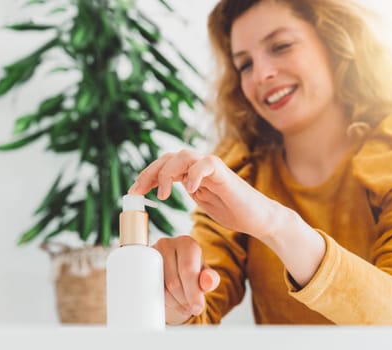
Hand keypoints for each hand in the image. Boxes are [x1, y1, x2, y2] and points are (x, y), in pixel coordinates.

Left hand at [128, 150, 279, 238]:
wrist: (257, 219)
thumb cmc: (232, 210)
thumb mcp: (201, 202)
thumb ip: (186, 192)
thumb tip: (163, 190)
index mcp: (191, 173)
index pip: (164, 165)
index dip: (147, 175)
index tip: (134, 192)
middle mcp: (199, 167)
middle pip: (169, 157)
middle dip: (150, 172)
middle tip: (139, 190)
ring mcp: (212, 168)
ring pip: (184, 156)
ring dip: (168, 173)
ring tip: (166, 194)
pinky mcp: (225, 174)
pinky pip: (206, 164)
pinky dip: (195, 174)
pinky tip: (190, 190)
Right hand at [153, 236, 219, 324]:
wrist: (176, 268)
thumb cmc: (194, 270)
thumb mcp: (206, 274)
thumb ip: (211, 279)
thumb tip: (208, 282)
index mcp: (186, 243)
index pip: (187, 270)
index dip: (193, 292)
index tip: (197, 308)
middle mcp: (166, 244)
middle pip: (173, 281)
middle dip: (184, 300)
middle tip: (192, 308)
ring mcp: (151, 255)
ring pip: (161, 288)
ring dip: (175, 303)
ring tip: (185, 305)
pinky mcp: (142, 266)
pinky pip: (149, 289)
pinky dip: (163, 301)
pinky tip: (173, 302)